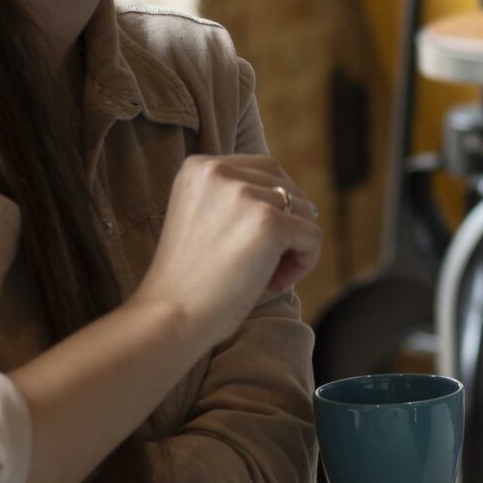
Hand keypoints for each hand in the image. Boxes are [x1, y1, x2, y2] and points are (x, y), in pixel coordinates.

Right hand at [134, 153, 323, 346]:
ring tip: (264, 276)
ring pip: (303, 211)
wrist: (170, 315)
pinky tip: (274, 283)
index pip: (264, 171)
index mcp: (199, 167)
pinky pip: (312, 237)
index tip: (249, 244)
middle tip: (261, 264)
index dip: (270, 208)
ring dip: (293, 246)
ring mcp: (244, 194)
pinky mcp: (268, 222)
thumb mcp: (205, 220)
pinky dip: (304, 263)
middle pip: (287, 186)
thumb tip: (306, 204)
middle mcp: (219, 171)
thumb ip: (239, 201)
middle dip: (286, 225)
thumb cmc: (189, 280)